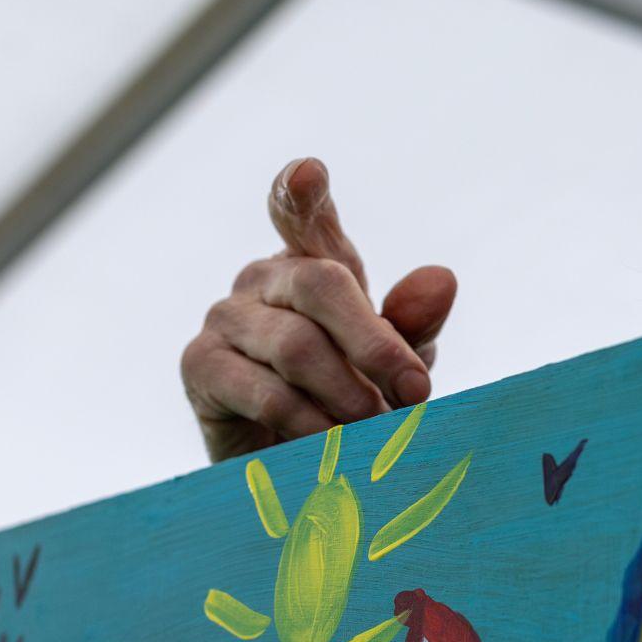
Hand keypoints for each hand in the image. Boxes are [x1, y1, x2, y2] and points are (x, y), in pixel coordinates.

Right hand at [181, 158, 457, 462]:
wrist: (298, 469)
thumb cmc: (352, 400)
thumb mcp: (397, 363)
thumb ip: (414, 322)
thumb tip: (442, 279)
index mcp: (311, 263)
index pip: (304, 214)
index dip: (303, 194)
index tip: (308, 173)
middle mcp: (262, 277)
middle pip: (320, 285)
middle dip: (375, 343)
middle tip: (415, 395)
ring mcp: (224, 317)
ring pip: (295, 346)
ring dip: (347, 394)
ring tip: (374, 430)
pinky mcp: (199, 366)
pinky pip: (264, 392)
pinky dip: (309, 423)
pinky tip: (329, 446)